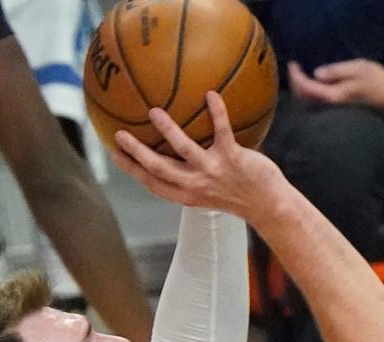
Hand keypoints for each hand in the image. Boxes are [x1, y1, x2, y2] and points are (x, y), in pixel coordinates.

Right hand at [111, 91, 283, 219]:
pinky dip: (217, 113)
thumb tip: (174, 152)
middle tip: (120, 134)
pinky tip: (210, 94)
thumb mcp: (208, 192)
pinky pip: (222, 132)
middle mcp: (195, 185)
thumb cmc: (237, 194)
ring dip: (168, 131)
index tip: (114, 154)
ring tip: (154, 112)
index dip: (132, 169)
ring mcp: (213, 172)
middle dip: (137, 153)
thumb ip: (189, 177)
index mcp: (186, 195)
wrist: (268, 205)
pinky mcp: (233, 159)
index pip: (152, 182)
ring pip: (185, 150)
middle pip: (159, 168)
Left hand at [288, 60, 383, 114]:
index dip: (296, 76)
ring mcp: (332, 110)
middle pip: (303, 98)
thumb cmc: (376, 80)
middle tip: (294, 67)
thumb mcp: (358, 69)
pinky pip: (314, 103)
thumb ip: (337, 71)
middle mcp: (330, 106)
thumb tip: (316, 73)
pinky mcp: (335, 109)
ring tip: (299, 73)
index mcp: (334, 95)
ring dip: (300, 89)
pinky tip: (310, 83)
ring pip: (308, 102)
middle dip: (295, 82)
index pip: (307, 88)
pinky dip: (308, 93)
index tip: (293, 63)